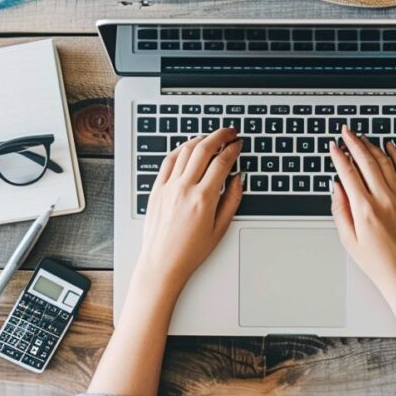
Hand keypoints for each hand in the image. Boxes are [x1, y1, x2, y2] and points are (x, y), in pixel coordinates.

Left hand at [136, 127, 243, 292]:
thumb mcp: (220, 228)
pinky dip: (180, 149)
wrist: (162, 263)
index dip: (233, 149)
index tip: (238, 144)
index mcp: (203, 199)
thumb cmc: (190, 251)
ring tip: (211, 138)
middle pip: (204, 149)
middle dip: (220, 136)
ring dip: (201, 139)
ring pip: (185, 150)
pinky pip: (168, 160)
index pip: (222, 162)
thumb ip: (232, 200)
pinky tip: (188, 147)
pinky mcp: (157, 189)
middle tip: (229, 132)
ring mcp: (168, 187)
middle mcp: (184, 189)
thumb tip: (238, 178)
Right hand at [329, 127, 395, 301]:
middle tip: (346, 132)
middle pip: (366, 161)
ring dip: (372, 146)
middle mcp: (383, 199)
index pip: (348, 173)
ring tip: (362, 137)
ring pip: (385, 162)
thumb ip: (340, 210)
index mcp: (364, 209)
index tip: (333, 147)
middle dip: (354, 143)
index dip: (339, 156)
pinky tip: (390, 147)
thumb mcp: (348, 240)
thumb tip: (337, 187)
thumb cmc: (377, 262)